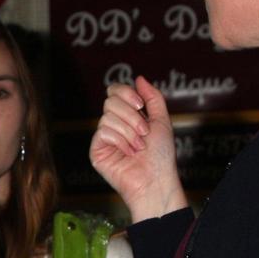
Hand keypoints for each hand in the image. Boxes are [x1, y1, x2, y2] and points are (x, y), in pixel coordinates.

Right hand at [89, 77, 186, 221]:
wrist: (155, 180)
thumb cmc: (160, 156)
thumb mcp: (162, 121)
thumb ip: (152, 98)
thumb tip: (139, 78)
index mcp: (128, 115)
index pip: (115, 92)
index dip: (125, 93)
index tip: (140, 106)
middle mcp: (114, 124)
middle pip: (110, 101)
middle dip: (132, 117)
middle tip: (144, 133)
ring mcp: (104, 137)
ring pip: (108, 117)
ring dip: (129, 131)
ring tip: (139, 147)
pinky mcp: (96, 150)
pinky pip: (103, 131)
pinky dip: (120, 141)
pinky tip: (129, 153)